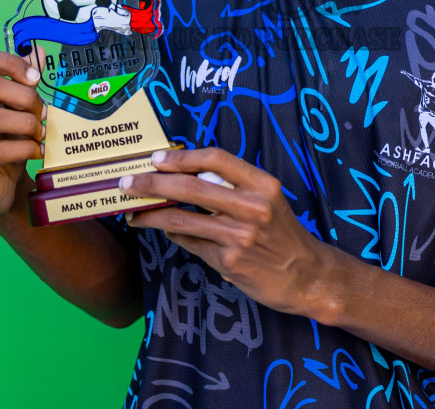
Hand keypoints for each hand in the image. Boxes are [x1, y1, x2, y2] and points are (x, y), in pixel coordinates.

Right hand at [0, 48, 44, 223]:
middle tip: (42, 111)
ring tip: (40, 132)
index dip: (12, 63)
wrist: (0, 184)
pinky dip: (24, 149)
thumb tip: (37, 51)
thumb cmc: (7, 140)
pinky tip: (36, 151)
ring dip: (26, 124)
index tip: (35, 78)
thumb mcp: (17, 107)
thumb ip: (25, 80)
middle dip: (25, 97)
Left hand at [123, 148, 338, 319]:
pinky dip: (173, 236)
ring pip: (181, 219)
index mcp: (262, 184)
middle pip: (190, 187)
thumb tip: (185, 175)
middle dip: (152, 183)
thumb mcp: (268, 199)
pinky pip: (190, 243)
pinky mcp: (228, 261)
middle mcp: (252, 207)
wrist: (306, 276)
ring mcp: (239, 236)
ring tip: (133, 212)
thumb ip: (233, 186)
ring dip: (151, 214)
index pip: (215, 158)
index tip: (157, 158)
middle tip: (127, 182)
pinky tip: (163, 232)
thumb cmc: (283, 234)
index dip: (182, 157)